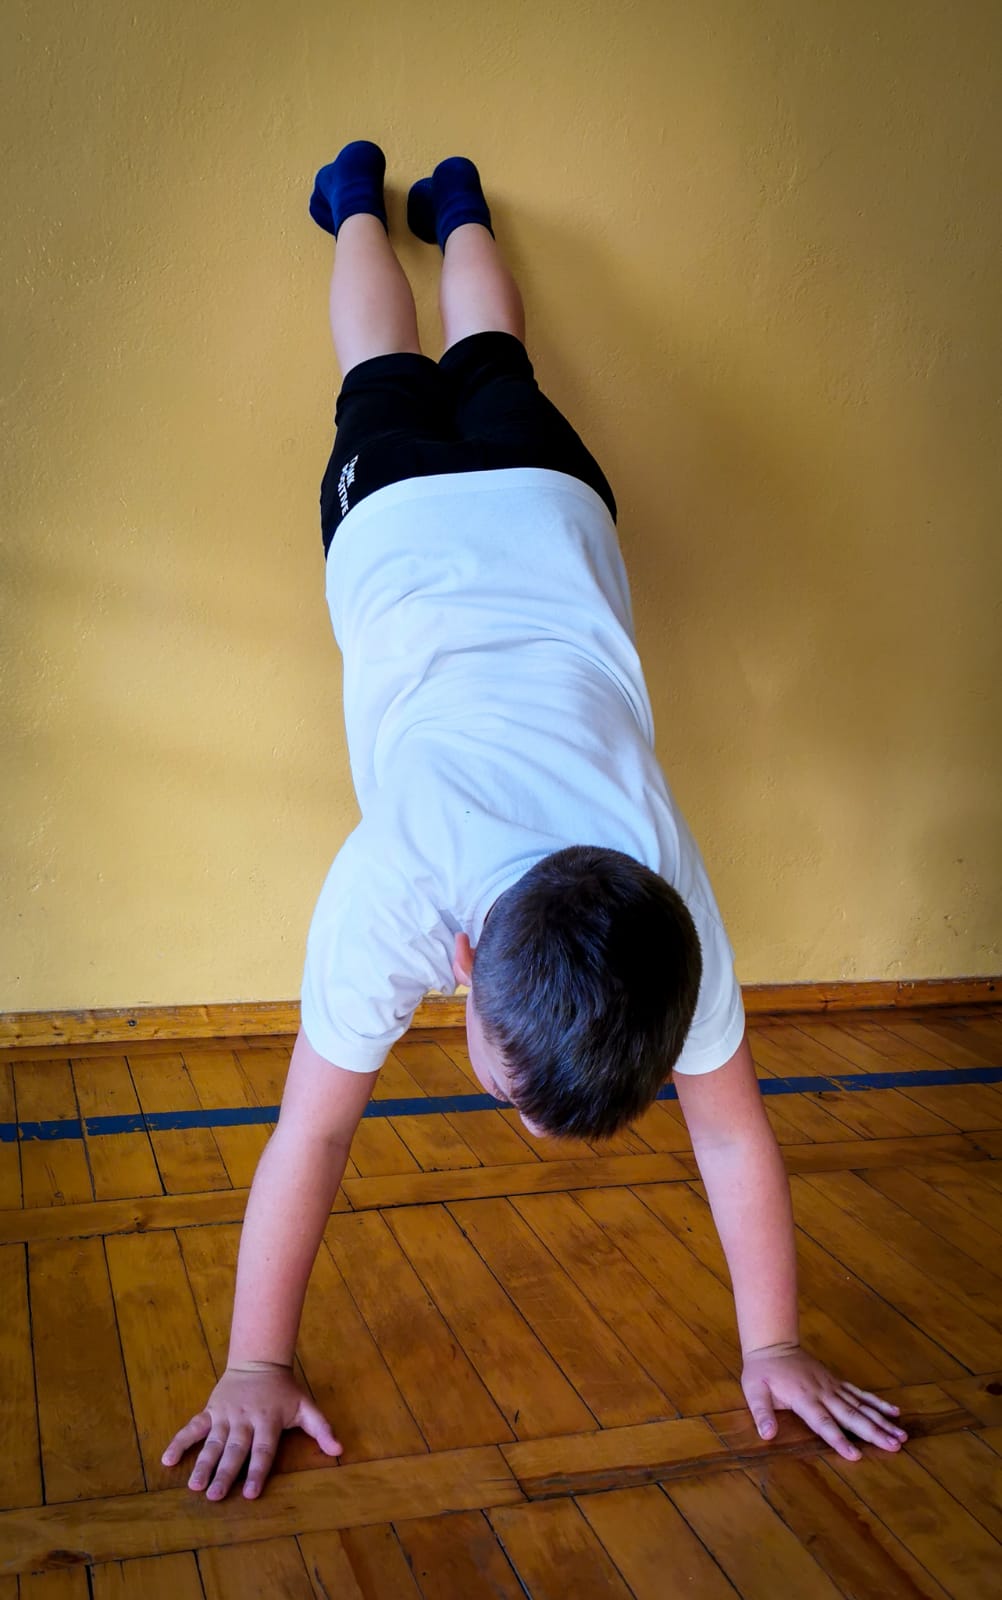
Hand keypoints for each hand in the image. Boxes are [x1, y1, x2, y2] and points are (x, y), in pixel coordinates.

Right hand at [162, 1362, 341, 1499]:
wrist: (259, 1361)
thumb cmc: (284, 1391)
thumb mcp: (306, 1407)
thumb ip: (321, 1429)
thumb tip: (339, 1450)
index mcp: (268, 1422)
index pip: (263, 1451)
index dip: (257, 1472)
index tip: (250, 1494)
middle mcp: (245, 1420)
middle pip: (234, 1450)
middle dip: (225, 1474)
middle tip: (214, 1496)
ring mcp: (225, 1415)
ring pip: (212, 1443)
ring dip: (202, 1464)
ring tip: (194, 1485)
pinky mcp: (210, 1410)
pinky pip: (192, 1427)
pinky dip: (180, 1442)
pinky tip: (167, 1459)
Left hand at [741, 1343, 907, 1461]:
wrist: (773, 1344)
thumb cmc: (762, 1371)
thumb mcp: (754, 1391)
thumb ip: (761, 1412)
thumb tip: (766, 1435)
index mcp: (804, 1399)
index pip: (823, 1423)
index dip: (839, 1440)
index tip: (856, 1456)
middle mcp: (823, 1393)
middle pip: (851, 1416)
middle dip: (874, 1432)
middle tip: (895, 1446)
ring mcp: (832, 1387)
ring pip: (861, 1405)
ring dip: (881, 1421)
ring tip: (902, 1435)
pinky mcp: (836, 1382)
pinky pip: (859, 1393)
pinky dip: (877, 1402)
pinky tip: (894, 1411)